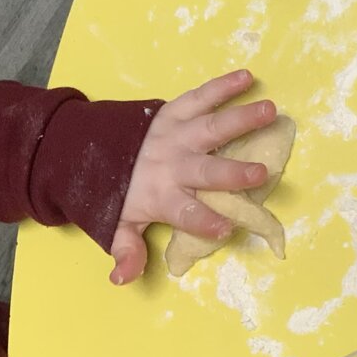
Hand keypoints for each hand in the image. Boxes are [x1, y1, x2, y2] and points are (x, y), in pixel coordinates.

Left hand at [110, 69, 278, 282]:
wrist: (85, 148)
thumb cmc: (113, 192)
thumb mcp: (115, 226)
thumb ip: (126, 251)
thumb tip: (121, 279)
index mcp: (160, 196)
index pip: (185, 212)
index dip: (203, 222)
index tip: (225, 228)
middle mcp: (171, 164)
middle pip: (205, 171)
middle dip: (232, 174)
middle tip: (259, 173)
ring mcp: (174, 134)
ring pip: (211, 127)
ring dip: (241, 119)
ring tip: (270, 112)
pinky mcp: (173, 111)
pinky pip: (201, 96)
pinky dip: (223, 85)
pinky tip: (248, 77)